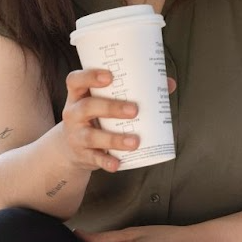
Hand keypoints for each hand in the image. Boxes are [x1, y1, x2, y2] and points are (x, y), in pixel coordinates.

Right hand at [60, 74, 176, 173]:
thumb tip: (169, 84)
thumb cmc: (97, 116)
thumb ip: (134, 91)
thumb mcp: (105, 101)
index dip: (90, 76)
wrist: (72, 148)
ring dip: (114, 139)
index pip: (75, 80)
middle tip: (134, 110)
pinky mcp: (82, 154)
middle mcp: (73, 113)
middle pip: (87, 107)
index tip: (110, 76)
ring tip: (135, 141)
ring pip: (91, 136)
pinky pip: (94, 158)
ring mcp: (76, 135)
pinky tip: (117, 164)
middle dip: (111, 108)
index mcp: (79, 95)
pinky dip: (106, 161)